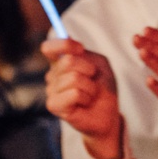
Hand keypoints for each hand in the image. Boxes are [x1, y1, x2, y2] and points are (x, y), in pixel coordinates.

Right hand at [42, 38, 123, 158]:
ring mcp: (51, 91)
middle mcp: (52, 75)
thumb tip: (71, 47)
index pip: (49, 47)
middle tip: (92, 80)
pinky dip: (86, 97)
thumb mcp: (100, 65)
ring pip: (73, 78)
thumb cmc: (103, 88)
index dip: (64, 44)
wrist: (108, 114)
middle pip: (67, 61)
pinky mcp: (54, 106)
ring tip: (90, 94)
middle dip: (88, 69)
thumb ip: (85, 54)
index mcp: (60, 62)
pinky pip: (73, 93)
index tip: (80, 49)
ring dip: (90, 86)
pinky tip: (85, 103)